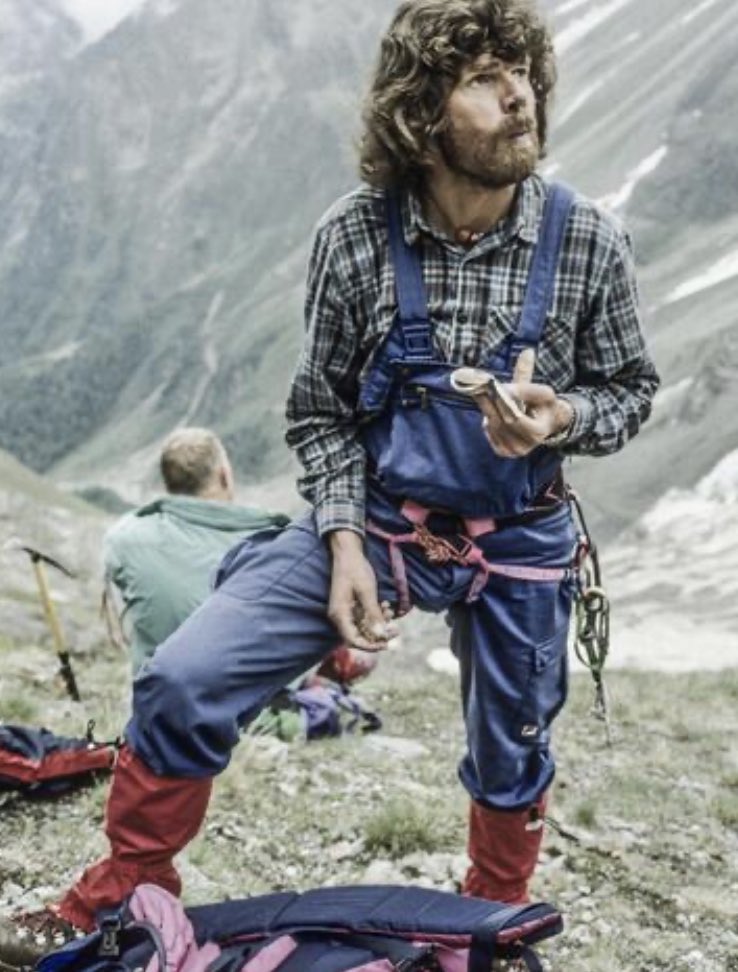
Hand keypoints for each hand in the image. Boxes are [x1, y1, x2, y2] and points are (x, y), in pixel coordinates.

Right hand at [327, 531, 397, 650]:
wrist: (348, 552)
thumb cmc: (355, 569)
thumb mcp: (367, 591)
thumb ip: (373, 614)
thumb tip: (381, 635)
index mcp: (340, 614)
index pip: (352, 640)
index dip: (370, 646)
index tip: (387, 644)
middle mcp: (341, 616)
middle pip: (359, 636)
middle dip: (378, 635)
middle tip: (395, 630)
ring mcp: (347, 611)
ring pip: (365, 627)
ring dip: (379, 623)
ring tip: (390, 610)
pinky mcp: (353, 606)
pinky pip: (365, 617)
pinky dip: (377, 614)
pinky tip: (386, 605)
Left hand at [476, 349, 572, 456]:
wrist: (545, 425)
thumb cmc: (542, 405)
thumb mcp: (540, 390)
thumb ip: (528, 374)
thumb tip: (527, 352)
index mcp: (539, 431)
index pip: (518, 415)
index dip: (508, 400)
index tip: (499, 386)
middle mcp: (528, 444)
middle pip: (504, 420)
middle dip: (492, 402)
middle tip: (479, 386)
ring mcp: (515, 450)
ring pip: (494, 426)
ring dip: (488, 410)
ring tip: (484, 395)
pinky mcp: (504, 452)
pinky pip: (489, 434)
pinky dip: (488, 422)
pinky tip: (492, 414)